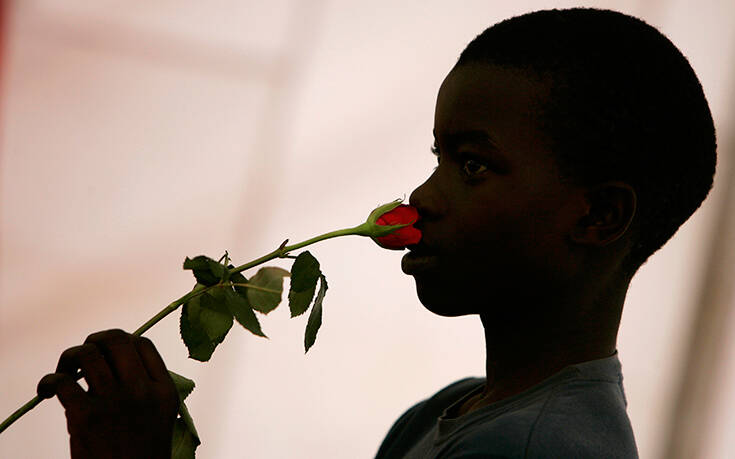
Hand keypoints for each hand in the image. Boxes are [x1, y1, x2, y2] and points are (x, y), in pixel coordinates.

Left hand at [37, 329, 178, 458]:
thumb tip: (109, 365)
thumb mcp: (159, 417)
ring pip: (88, 354)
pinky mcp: (86, 416)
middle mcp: (142, 390)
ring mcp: (115, 401)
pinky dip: (49, 381)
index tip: (108, 354)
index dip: (121, 341)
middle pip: (115, 340)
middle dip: (94, 341)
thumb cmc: (140, 455)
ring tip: (64, 372)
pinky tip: (47, 391)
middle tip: (83, 358)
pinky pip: (62, 382)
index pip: (142, 344)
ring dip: (69, 357)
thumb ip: (145, 389)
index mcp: (163, 389)